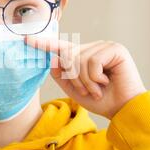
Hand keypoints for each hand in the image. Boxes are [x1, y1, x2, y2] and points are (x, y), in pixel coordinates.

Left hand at [25, 37, 146, 119]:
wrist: (123, 110)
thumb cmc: (102, 101)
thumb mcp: (75, 90)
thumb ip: (62, 76)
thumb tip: (52, 60)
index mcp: (84, 56)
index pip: (61, 48)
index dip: (44, 44)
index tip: (26, 39)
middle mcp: (93, 48)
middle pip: (68, 56)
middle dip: (74, 79)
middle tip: (88, 91)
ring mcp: (104, 46)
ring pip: (79, 60)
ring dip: (85, 81)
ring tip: (98, 89)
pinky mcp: (115, 49)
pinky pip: (92, 61)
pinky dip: (95, 77)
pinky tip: (106, 82)